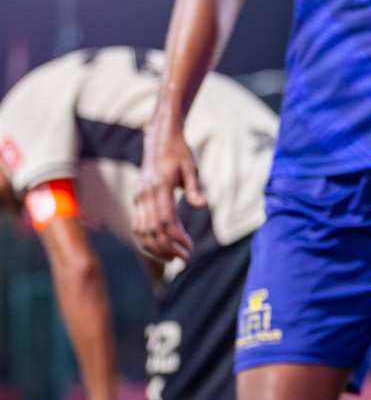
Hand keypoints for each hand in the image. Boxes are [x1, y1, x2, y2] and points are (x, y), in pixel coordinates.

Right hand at [132, 118, 204, 260]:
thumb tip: (204, 205)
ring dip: (155, 247)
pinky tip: (159, 249)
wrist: (160, 140)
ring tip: (172, 258)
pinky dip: (145, 240)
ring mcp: (139, 197)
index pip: (166, 220)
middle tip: (184, 259)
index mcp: (159, 186)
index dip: (177, 237)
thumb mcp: (192, 167)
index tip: (189, 248)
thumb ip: (195, 187)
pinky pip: (137, 225)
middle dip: (167, 247)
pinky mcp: (137, 200)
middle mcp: (145, 194)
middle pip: (152, 229)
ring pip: (140, 230)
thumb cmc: (180, 153)